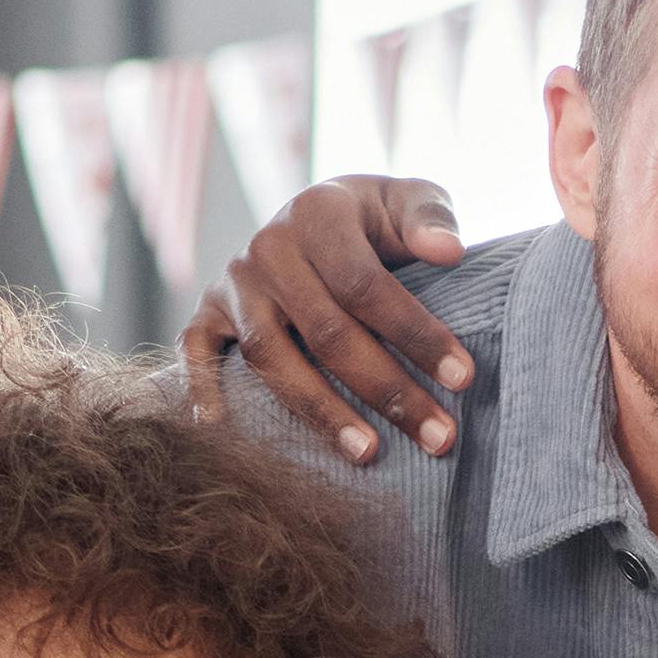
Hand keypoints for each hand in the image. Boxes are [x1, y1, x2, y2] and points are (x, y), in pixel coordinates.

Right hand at [203, 175, 470, 461]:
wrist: (315, 217)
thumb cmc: (374, 222)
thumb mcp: (407, 202)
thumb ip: (430, 218)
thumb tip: (448, 252)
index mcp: (317, 213)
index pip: (366, 284)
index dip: (415, 334)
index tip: (463, 378)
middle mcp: (268, 248)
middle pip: (326, 331)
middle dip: (388, 390)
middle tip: (440, 438)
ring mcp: (233, 284)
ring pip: (270, 356)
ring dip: (320, 411)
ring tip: (368, 455)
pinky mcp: (206, 312)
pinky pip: (194, 352)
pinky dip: (201, 389)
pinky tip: (225, 431)